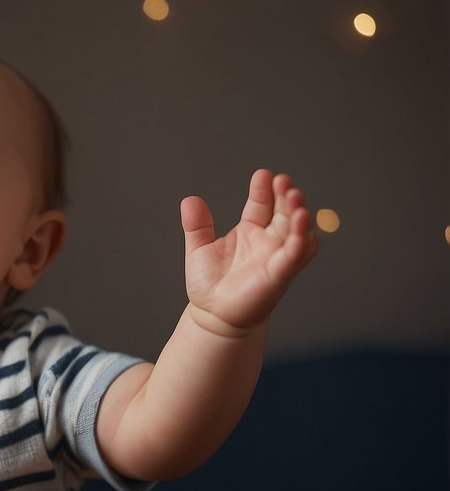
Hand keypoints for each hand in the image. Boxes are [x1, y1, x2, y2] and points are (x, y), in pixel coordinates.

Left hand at [181, 169, 318, 335]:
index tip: (263, 174)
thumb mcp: (199, 249)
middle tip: (283, 182)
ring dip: (299, 215)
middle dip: (286, 196)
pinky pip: (295, 257)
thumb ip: (197, 225)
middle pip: (284, 213)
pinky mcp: (279, 275)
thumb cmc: (209, 284)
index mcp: (251, 230)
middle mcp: (268, 241)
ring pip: (296, 231)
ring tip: (295, 198)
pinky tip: (302, 229)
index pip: (262, 204)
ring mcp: (276, 257)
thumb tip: (189, 200)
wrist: (212, 316)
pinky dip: (300, 243)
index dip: (264, 189)